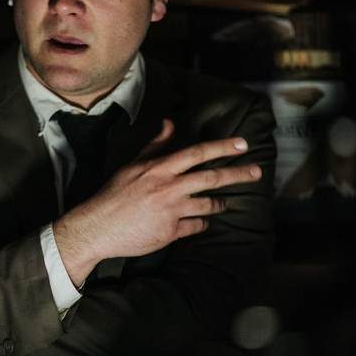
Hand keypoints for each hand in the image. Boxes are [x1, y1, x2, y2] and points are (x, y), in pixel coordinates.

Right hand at [53, 119, 261, 285]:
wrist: (98, 226)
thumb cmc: (114, 193)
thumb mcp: (132, 164)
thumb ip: (156, 145)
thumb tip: (170, 123)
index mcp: (160, 168)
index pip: (198, 153)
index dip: (223, 147)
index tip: (243, 144)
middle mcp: (169, 188)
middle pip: (212, 178)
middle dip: (238, 174)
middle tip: (257, 172)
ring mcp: (171, 211)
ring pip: (208, 205)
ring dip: (220, 203)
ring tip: (225, 203)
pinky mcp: (170, 233)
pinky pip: (196, 226)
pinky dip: (201, 223)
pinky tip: (201, 222)